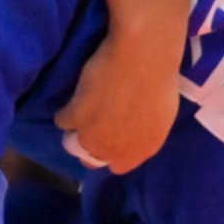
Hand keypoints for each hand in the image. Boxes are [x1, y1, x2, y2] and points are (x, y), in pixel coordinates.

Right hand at [52, 30, 180, 174]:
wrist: (142, 57)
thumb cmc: (160, 78)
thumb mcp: (161, 114)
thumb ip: (143, 130)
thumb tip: (131, 130)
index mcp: (143, 149)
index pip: (119, 166)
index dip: (113, 151)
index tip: (110, 135)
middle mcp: (117, 150)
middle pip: (92, 159)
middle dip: (92, 142)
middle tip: (93, 120)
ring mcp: (94, 138)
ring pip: (73, 142)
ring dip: (76, 128)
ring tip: (83, 106)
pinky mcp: (75, 119)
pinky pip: (62, 120)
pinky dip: (67, 109)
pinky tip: (77, 95)